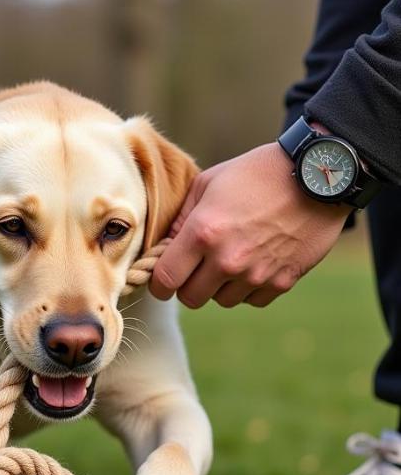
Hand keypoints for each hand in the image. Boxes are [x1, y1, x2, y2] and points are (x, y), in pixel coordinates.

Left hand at [149, 142, 348, 307]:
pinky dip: (248, 288)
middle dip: (187, 285)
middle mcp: (227, 260)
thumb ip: (180, 219)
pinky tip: (253, 263)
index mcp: (203, 233)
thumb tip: (164, 247)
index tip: (162, 277)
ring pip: (221, 301)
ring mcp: (256, 274)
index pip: (164, 280)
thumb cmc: (256, 173)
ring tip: (230, 258)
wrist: (318, 175)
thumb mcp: (208, 183)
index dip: (158, 283)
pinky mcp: (282, 282)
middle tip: (196, 267)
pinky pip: (252, 300)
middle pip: (190, 298)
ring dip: (219, 286)